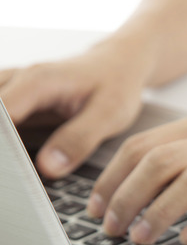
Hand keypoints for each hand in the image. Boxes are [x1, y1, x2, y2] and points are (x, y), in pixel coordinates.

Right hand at [0, 43, 149, 178]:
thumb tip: (48, 168)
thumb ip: (79, 140)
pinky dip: (3, 140)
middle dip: (1, 149)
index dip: (1, 148)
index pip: (0, 116)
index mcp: (37, 82)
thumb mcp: (109, 115)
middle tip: (13, 178)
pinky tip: (12, 161)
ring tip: (14, 172)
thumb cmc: (116, 87)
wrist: (117, 66)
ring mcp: (10, 87)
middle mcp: (16, 80)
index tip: (10, 172)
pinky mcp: (11, 98)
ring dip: (1, 145)